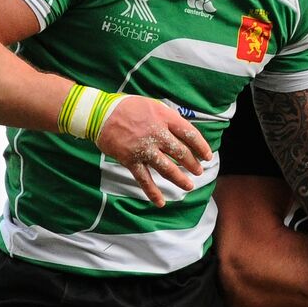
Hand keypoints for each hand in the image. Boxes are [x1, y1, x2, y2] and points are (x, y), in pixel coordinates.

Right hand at [94, 95, 212, 205]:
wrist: (100, 113)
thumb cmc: (128, 107)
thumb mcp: (153, 105)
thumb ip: (168, 118)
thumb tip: (184, 132)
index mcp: (164, 118)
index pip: (189, 134)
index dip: (201, 147)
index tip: (207, 156)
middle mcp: (156, 134)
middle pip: (181, 152)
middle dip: (192, 164)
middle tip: (198, 171)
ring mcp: (144, 148)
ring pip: (167, 168)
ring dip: (180, 179)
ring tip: (189, 186)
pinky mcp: (131, 160)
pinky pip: (144, 179)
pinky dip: (152, 192)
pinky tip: (160, 202)